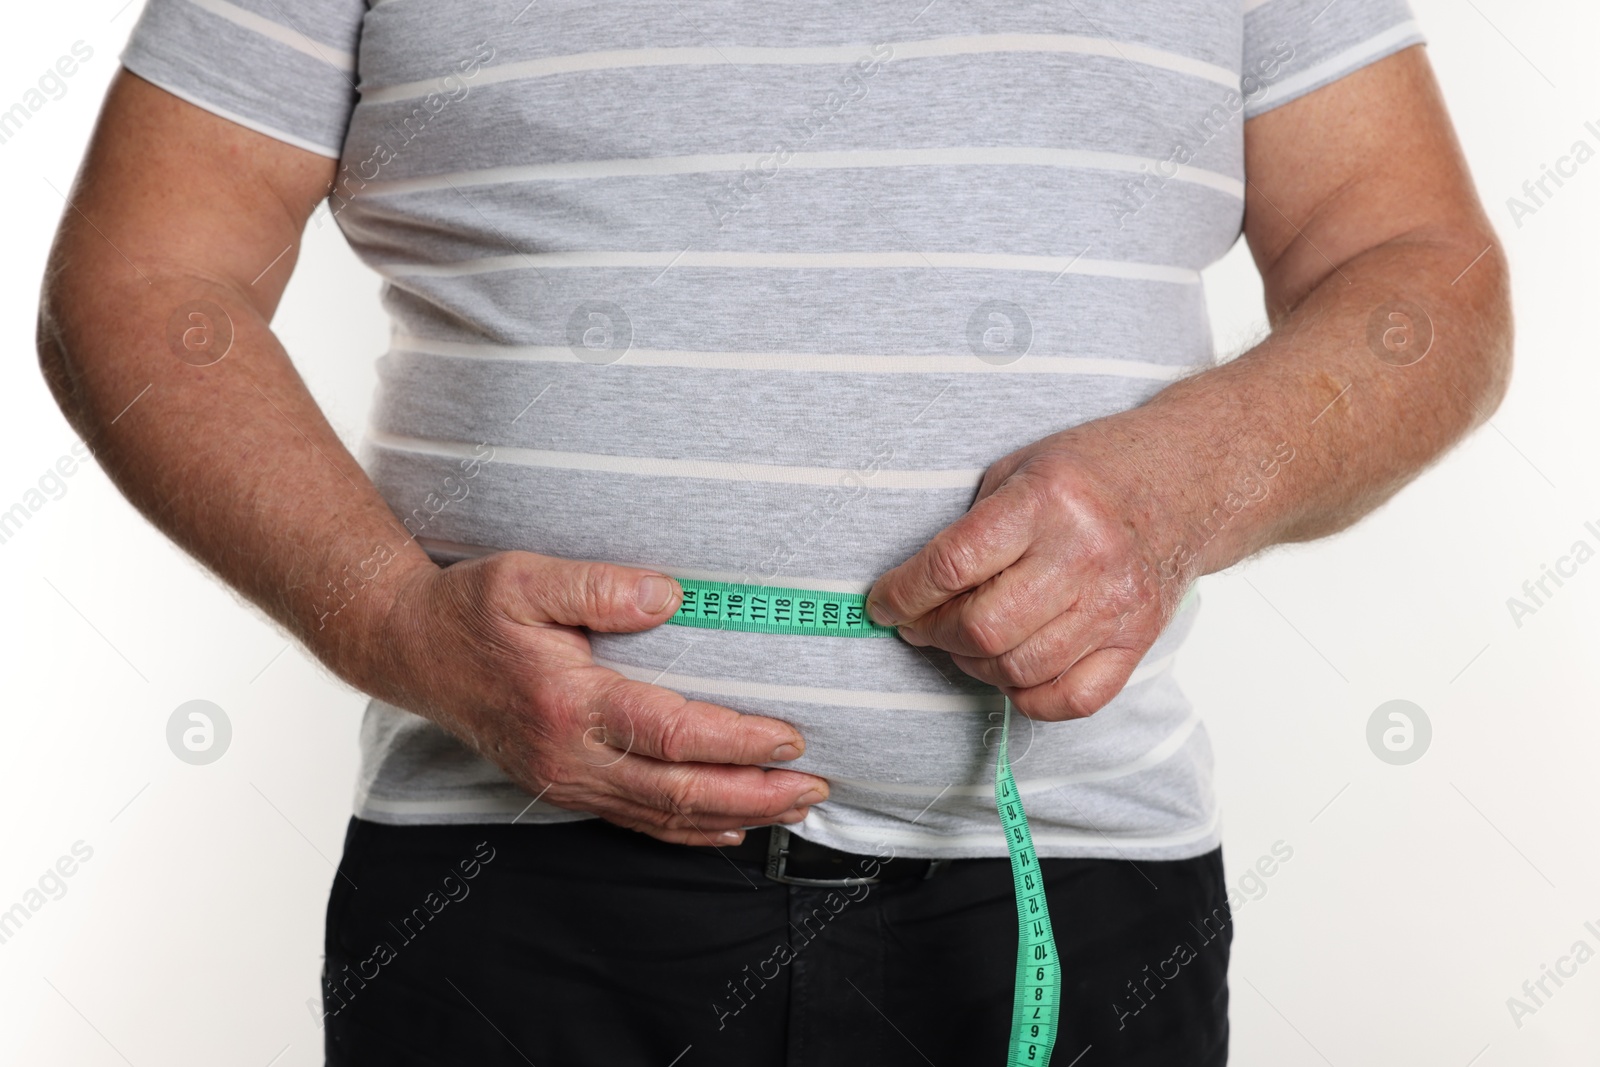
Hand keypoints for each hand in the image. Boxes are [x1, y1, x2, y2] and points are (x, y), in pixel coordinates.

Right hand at [355, 551, 828, 844]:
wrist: (412, 649)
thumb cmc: (471, 609)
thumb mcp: (527, 578)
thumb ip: (599, 586)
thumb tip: (668, 596)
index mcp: (569, 705)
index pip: (671, 733)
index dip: (736, 741)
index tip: (789, 738)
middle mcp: (570, 757)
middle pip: (677, 790)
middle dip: (755, 794)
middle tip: (815, 788)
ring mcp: (566, 780)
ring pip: (662, 814)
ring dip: (733, 814)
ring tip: (792, 807)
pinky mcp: (564, 786)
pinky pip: (636, 819)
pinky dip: (688, 829)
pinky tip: (727, 826)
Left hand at [865, 423, 1193, 721]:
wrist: (1190, 481)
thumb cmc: (1095, 471)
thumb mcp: (1021, 468)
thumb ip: (972, 526)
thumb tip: (914, 592)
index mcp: (1048, 500)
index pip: (953, 565)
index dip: (903, 594)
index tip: (882, 604)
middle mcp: (1086, 555)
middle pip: (983, 628)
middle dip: (932, 634)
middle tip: (918, 624)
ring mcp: (1117, 604)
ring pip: (1019, 669)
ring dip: (972, 665)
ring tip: (962, 642)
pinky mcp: (1138, 640)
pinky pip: (1070, 700)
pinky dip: (1027, 695)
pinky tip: (1012, 668)